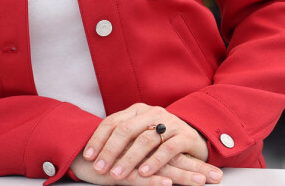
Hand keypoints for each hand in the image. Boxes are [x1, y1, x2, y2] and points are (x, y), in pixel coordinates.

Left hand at [81, 104, 219, 185]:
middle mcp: (152, 113)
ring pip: (144, 140)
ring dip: (129, 159)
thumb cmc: (161, 138)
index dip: (98, 139)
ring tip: (117, 174)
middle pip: (125, 130)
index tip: (89, 156)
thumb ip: (123, 137)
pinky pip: (167, 149)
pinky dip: (154, 162)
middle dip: (110, 151)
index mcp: (137, 110)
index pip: (112, 122)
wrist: (196, 135)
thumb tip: (94, 152)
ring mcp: (169, 123)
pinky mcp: (185, 136)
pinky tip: (144, 174)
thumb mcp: (140, 132)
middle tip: (100, 168)